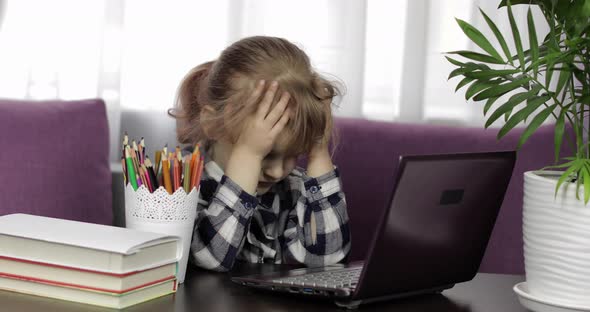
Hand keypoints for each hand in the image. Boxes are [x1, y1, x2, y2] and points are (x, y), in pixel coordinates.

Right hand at [224, 80, 290, 194]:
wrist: (246, 155)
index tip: (262, 81)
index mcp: (247, 117)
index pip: (253, 101)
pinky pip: (280, 125)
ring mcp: (265, 129)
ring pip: (276, 113)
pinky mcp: (272, 136)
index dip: (258, 91)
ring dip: (282, 103)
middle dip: (271, 93)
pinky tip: (290, 110)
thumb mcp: (231, 126)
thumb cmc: (239, 140)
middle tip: (276, 83)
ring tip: (287, 94)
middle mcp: (257, 121)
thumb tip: (229, 103)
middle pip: (265, 104)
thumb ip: (230, 114)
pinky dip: (286, 117)